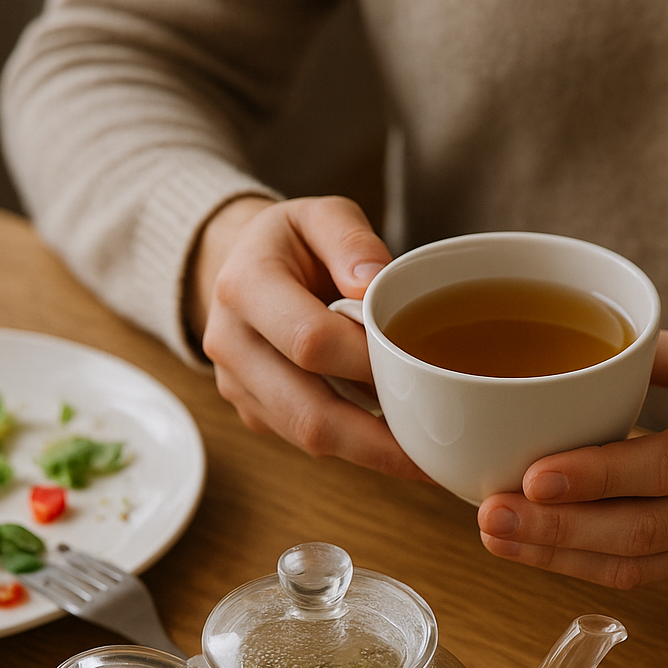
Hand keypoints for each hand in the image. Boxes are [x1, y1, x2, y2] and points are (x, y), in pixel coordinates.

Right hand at [186, 194, 424, 478]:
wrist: (239, 268)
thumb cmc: (292, 243)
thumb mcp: (321, 215)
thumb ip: (351, 239)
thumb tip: (373, 284)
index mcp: (245, 286)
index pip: (310, 341)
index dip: (367, 361)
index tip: (417, 365)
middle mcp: (231, 344)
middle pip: (308, 412)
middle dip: (377, 438)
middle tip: (436, 445)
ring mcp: (238, 386)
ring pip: (309, 438)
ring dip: (371, 452)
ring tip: (426, 452)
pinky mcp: (254, 412)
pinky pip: (307, 441)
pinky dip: (356, 446)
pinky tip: (395, 442)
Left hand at [477, 330, 667, 589]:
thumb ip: (647, 357)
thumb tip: (559, 357)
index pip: (665, 466)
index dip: (595, 478)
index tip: (531, 474)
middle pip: (643, 532)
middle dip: (556, 529)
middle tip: (490, 514)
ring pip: (640, 568)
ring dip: (561, 558)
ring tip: (499, 537)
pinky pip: (651, 579)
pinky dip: (590, 565)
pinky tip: (543, 547)